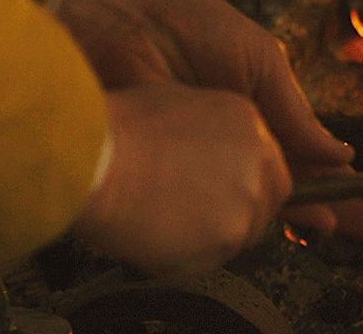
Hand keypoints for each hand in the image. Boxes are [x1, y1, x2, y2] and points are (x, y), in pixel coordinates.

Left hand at [58, 0, 362, 251]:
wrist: (109, 18)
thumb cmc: (179, 20)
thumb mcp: (257, 58)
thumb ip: (296, 114)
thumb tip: (341, 156)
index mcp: (259, 109)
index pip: (310, 156)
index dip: (347, 183)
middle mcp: (236, 140)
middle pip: (297, 186)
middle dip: (345, 208)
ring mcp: (208, 160)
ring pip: (265, 200)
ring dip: (311, 217)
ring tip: (347, 228)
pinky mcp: (177, 175)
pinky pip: (223, 202)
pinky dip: (261, 213)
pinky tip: (296, 222)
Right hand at [74, 84, 289, 275]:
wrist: (95, 161)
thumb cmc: (117, 132)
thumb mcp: (174, 104)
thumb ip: (207, 132)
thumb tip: (202, 153)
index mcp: (248, 122)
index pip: (267, 163)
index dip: (243, 182)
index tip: (221, 192)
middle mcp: (258, 160)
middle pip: (267, 199)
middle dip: (237, 212)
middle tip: (195, 215)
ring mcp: (248, 200)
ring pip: (243, 233)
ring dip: (211, 236)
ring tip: (164, 221)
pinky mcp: (229, 236)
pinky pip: (215, 259)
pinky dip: (188, 258)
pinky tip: (156, 236)